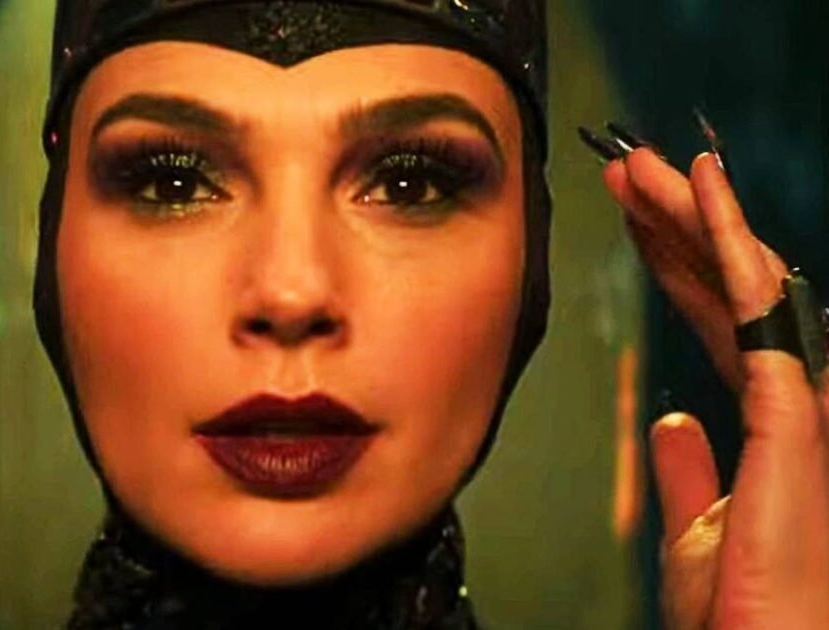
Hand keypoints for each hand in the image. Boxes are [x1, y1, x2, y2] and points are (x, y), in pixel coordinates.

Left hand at [602, 144, 828, 627]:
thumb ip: (691, 470)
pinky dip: (730, 237)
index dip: (677, 263)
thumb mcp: (697, 527)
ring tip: (642, 164)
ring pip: (745, 279)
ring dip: (694, 213)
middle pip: (730, 288)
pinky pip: (758, 304)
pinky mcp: (793, 414)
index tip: (634, 219)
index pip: (718, 318)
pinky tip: (701, 186)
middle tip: (627, 171)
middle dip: (678, 224)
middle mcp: (791, 400)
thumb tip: (673, 423)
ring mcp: (799, 402)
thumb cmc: (738, 614)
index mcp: (768, 423)